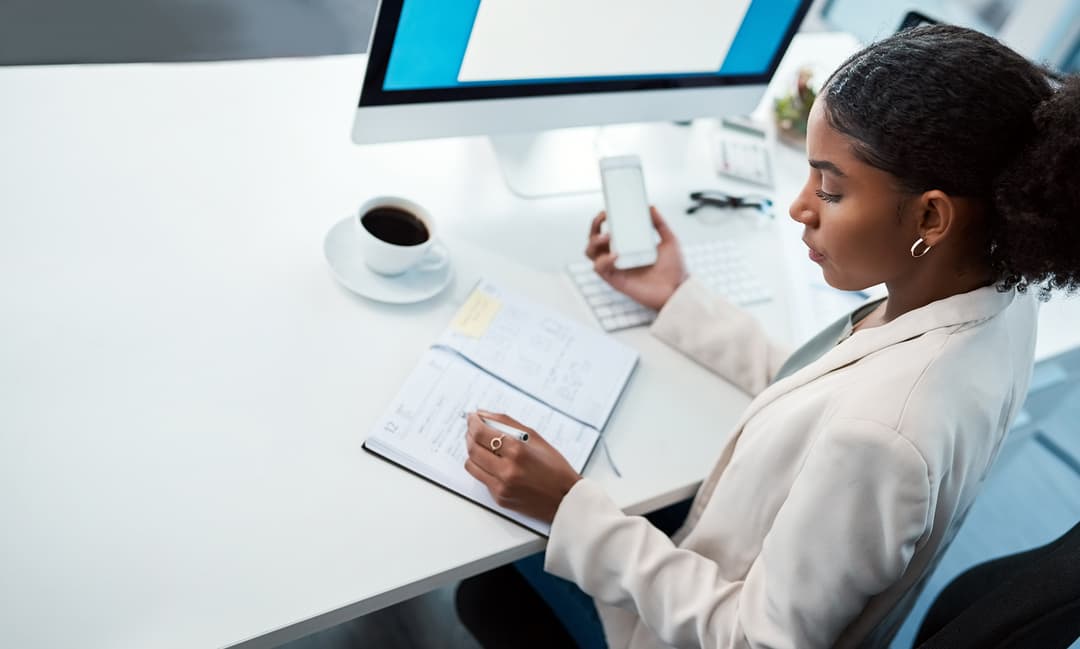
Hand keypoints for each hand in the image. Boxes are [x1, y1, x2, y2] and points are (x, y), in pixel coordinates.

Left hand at [463, 411, 581, 523]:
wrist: (566, 499)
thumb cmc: (555, 467)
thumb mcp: (535, 438)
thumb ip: (506, 423)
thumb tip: (483, 414)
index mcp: (517, 451)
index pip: (481, 433)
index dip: (473, 422)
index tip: (472, 417)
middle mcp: (506, 470)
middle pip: (472, 448)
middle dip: (469, 435)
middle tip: (474, 429)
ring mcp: (501, 486)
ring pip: (471, 465)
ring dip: (473, 452)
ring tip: (482, 446)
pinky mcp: (499, 498)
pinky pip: (481, 479)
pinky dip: (483, 468)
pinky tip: (494, 463)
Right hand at [585, 206, 688, 310]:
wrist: (678, 289)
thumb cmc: (674, 269)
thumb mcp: (669, 240)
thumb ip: (660, 224)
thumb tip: (651, 207)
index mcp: (627, 246)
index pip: (607, 231)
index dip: (602, 220)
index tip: (607, 210)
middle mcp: (617, 256)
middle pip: (594, 240)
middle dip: (594, 227)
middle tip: (604, 218)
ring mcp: (615, 268)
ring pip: (591, 253)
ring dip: (594, 242)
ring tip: (608, 236)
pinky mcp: (615, 280)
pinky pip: (600, 268)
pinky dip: (604, 260)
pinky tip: (616, 255)